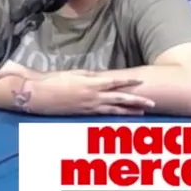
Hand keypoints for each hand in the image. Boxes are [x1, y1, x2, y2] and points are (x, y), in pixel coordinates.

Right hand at [0, 69, 155, 115]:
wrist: (38, 94)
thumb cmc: (53, 80)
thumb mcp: (73, 73)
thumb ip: (89, 75)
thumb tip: (102, 77)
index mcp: (90, 83)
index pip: (115, 82)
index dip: (129, 82)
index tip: (141, 81)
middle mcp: (92, 96)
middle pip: (120, 99)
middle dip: (137, 101)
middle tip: (152, 103)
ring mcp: (89, 107)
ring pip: (114, 110)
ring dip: (130, 111)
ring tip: (143, 112)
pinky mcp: (83, 114)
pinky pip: (103, 115)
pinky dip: (114, 116)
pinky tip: (121, 117)